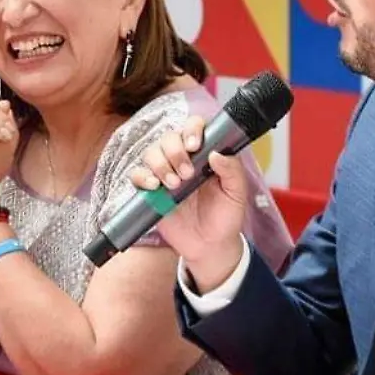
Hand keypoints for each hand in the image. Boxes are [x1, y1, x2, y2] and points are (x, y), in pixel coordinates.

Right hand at [130, 116, 247, 291]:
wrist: (210, 246)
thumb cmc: (225, 217)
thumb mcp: (237, 193)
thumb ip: (232, 171)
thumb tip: (217, 153)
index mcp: (204, 155)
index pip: (193, 127)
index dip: (191, 130)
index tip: (194, 146)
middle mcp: (182, 160)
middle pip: (168, 138)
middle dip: (175, 153)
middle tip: (187, 174)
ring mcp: (165, 174)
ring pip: (151, 153)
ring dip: (160, 165)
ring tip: (174, 185)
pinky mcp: (151, 192)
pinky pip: (137, 175)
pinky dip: (142, 177)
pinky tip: (154, 187)